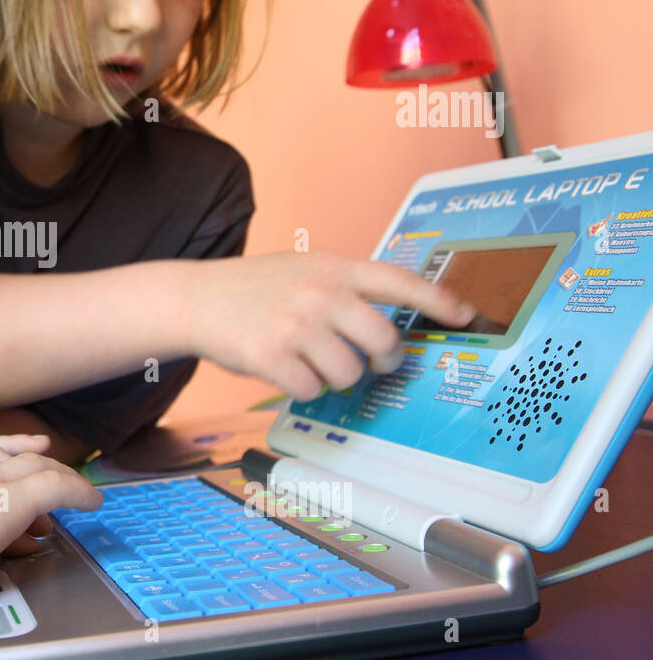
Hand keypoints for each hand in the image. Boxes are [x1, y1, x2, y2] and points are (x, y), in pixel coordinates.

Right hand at [0, 452, 102, 600]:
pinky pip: (55, 483)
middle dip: (35, 463)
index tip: (12, 478)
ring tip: (83, 490)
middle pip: (8, 460)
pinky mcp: (8, 494)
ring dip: (58, 477)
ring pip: (33, 466)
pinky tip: (92, 500)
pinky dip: (76, 490)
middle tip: (59, 474)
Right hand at [188, 252, 475, 401]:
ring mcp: (296, 325)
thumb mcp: (301, 269)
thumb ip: (342, 286)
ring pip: (349, 374)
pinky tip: (285, 371)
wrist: (194, 298)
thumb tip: (389, 323)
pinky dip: (303, 389)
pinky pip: (312, 390)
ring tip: (312, 363)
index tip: (465, 315)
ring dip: (336, 378)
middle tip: (373, 364)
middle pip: (384, 341)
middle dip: (384, 361)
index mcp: (333, 269)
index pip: (399, 282)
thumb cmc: (251, 289)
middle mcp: (320, 293)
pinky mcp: (272, 355)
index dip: (438, 300)